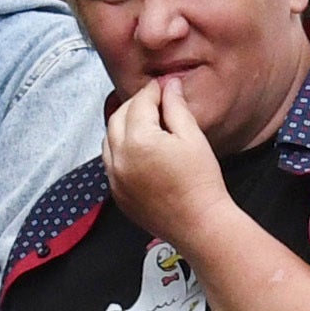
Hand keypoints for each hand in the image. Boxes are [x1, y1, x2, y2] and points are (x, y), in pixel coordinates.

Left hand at [101, 69, 237, 244]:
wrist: (200, 225)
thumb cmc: (201, 183)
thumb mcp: (192, 137)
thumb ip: (176, 107)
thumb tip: (169, 85)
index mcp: (138, 141)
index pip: (140, 103)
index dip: (153, 91)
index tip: (163, 87)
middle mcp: (120, 158)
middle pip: (118, 117)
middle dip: (135, 106)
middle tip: (155, 102)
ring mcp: (115, 178)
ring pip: (109, 140)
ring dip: (123, 127)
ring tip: (146, 124)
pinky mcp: (117, 194)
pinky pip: (110, 163)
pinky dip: (120, 150)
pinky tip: (139, 150)